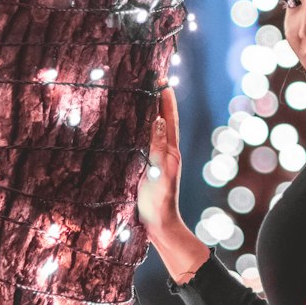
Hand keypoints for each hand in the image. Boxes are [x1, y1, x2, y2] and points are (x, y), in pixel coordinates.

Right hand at [137, 85, 182, 236]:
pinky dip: (142, 128)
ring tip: (144, 93)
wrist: (159, 226)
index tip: (163, 79)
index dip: (166, 99)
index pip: (169, 119)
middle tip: (154, 79)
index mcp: (171, 152)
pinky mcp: (148, 166)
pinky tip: (134, 124)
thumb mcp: (159, 174)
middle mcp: (166, 152)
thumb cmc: (159, 203)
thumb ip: (158, 148)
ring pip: (155, 129)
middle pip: (164, 120)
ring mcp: (157, 159)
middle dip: (160, 99)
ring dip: (151, 111)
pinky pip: (146, 141)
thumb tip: (159, 120)